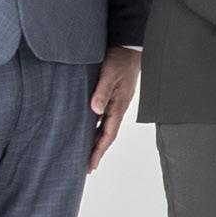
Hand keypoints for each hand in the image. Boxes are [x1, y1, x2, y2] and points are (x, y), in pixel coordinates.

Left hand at [86, 47, 141, 171]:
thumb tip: (95, 110)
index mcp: (118, 106)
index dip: (98, 151)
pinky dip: (96, 128)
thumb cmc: (120, 60)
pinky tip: (89, 130)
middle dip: (97, 152)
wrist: (129, 48)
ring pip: (104, 127)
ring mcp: (116, 103)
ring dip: (96, 141)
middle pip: (106, 135)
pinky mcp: (112, 97)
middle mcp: (117, 108)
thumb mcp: (109, 74)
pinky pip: (103, 118)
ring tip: (86, 154)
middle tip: (86, 168)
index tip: (90, 165)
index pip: (108, 134)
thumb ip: (102, 92)